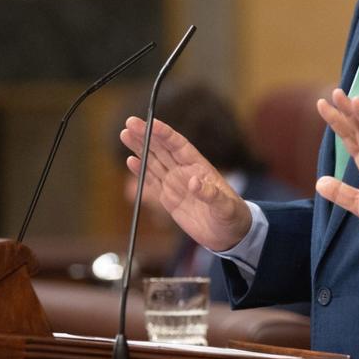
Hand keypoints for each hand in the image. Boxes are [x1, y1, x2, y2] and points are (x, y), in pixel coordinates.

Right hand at [119, 116, 252, 251]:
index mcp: (199, 167)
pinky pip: (152, 181)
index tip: (150, 122)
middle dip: (146, 135)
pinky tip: (131, 160)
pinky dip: (141, 171)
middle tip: (129, 122)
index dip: (164, 133)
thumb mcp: (225, 206)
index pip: (179, 145)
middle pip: (162, 148)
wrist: (229, 235)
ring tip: (125, 134)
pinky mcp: (169, 198)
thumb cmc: (232, 217)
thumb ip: (211, 194)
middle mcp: (185, 171)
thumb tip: (194, 182)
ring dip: (140, 148)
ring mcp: (176, 184)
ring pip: (154, 161)